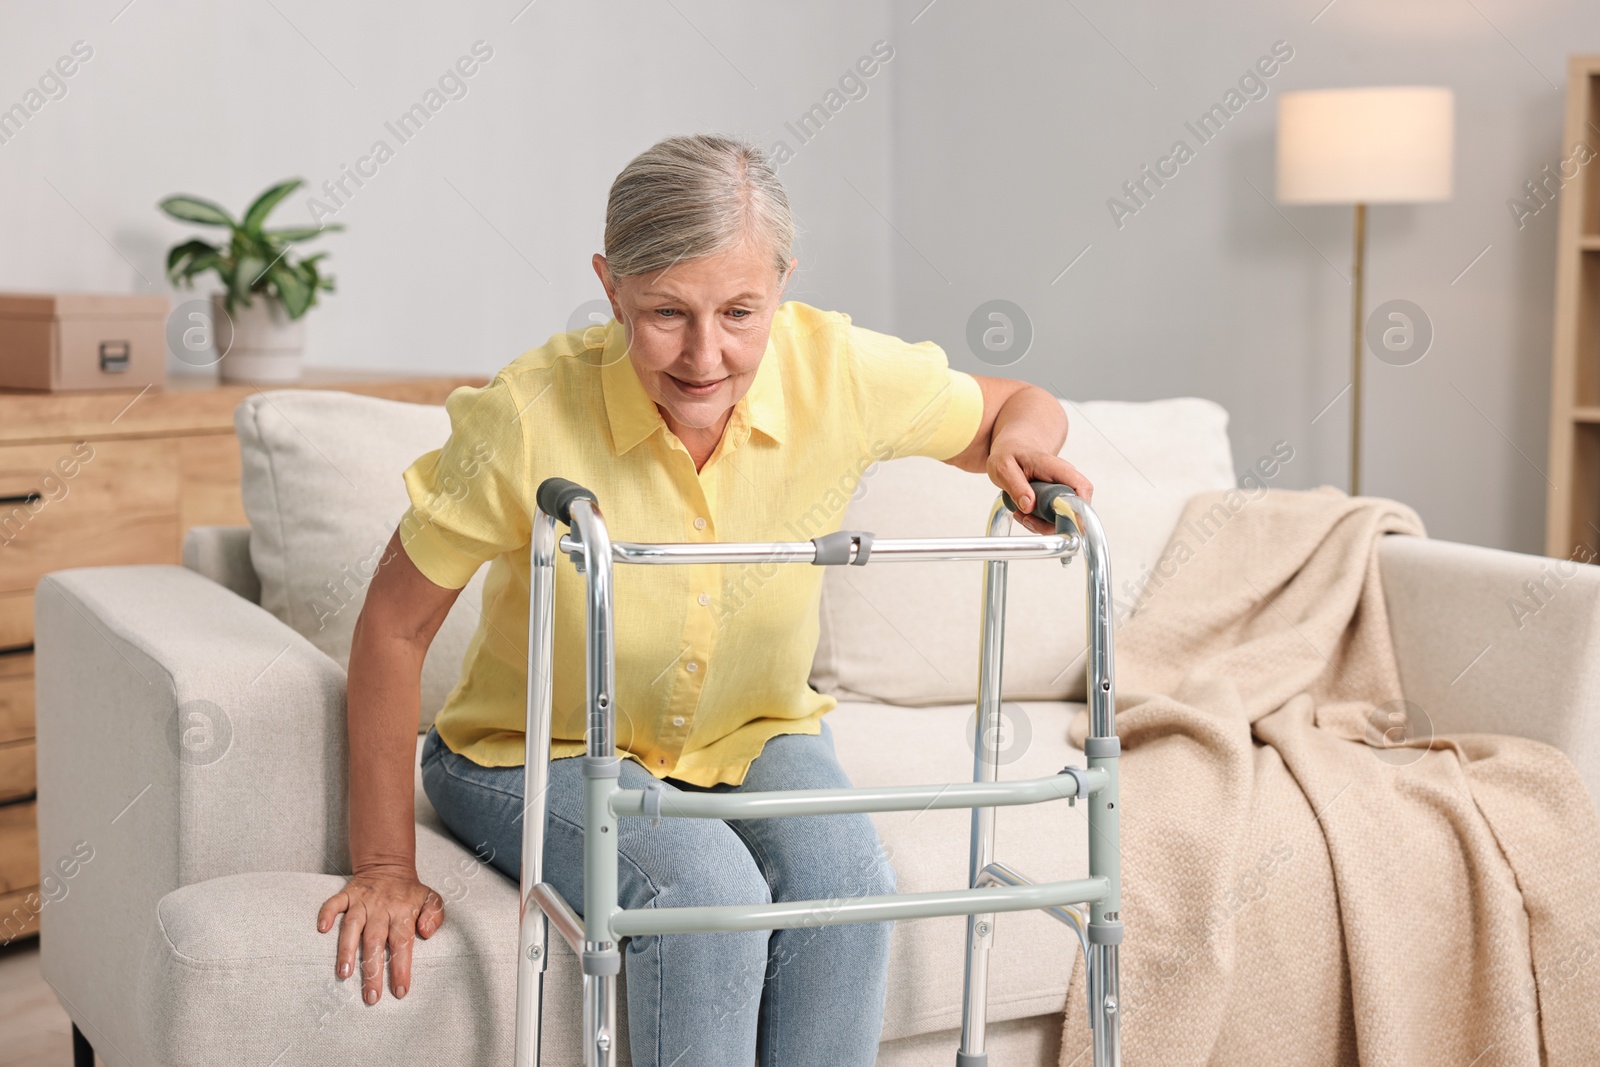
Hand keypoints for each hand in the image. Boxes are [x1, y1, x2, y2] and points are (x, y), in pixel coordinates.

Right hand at [317, 865, 444, 1004]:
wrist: (389, 864)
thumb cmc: (410, 891)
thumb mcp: (432, 898)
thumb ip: (434, 915)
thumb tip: (426, 933)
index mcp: (403, 913)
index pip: (403, 943)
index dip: (401, 968)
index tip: (399, 991)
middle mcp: (381, 909)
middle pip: (376, 941)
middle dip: (372, 970)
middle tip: (370, 996)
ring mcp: (362, 902)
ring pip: (352, 927)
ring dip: (347, 949)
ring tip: (344, 973)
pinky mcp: (347, 894)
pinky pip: (335, 903)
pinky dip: (327, 914)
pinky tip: (322, 929)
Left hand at [986, 447, 1093, 534]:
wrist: (1013, 449)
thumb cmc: (1010, 454)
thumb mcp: (1004, 467)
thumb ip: (1016, 485)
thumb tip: (1029, 505)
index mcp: (1057, 468)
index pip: (1082, 488)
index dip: (1079, 509)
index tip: (1062, 523)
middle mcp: (1065, 480)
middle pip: (1073, 510)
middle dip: (1051, 523)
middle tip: (1027, 519)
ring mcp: (1062, 492)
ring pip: (1063, 518)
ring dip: (1042, 524)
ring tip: (1020, 514)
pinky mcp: (1056, 501)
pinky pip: (1054, 518)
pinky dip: (1039, 522)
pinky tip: (1023, 514)